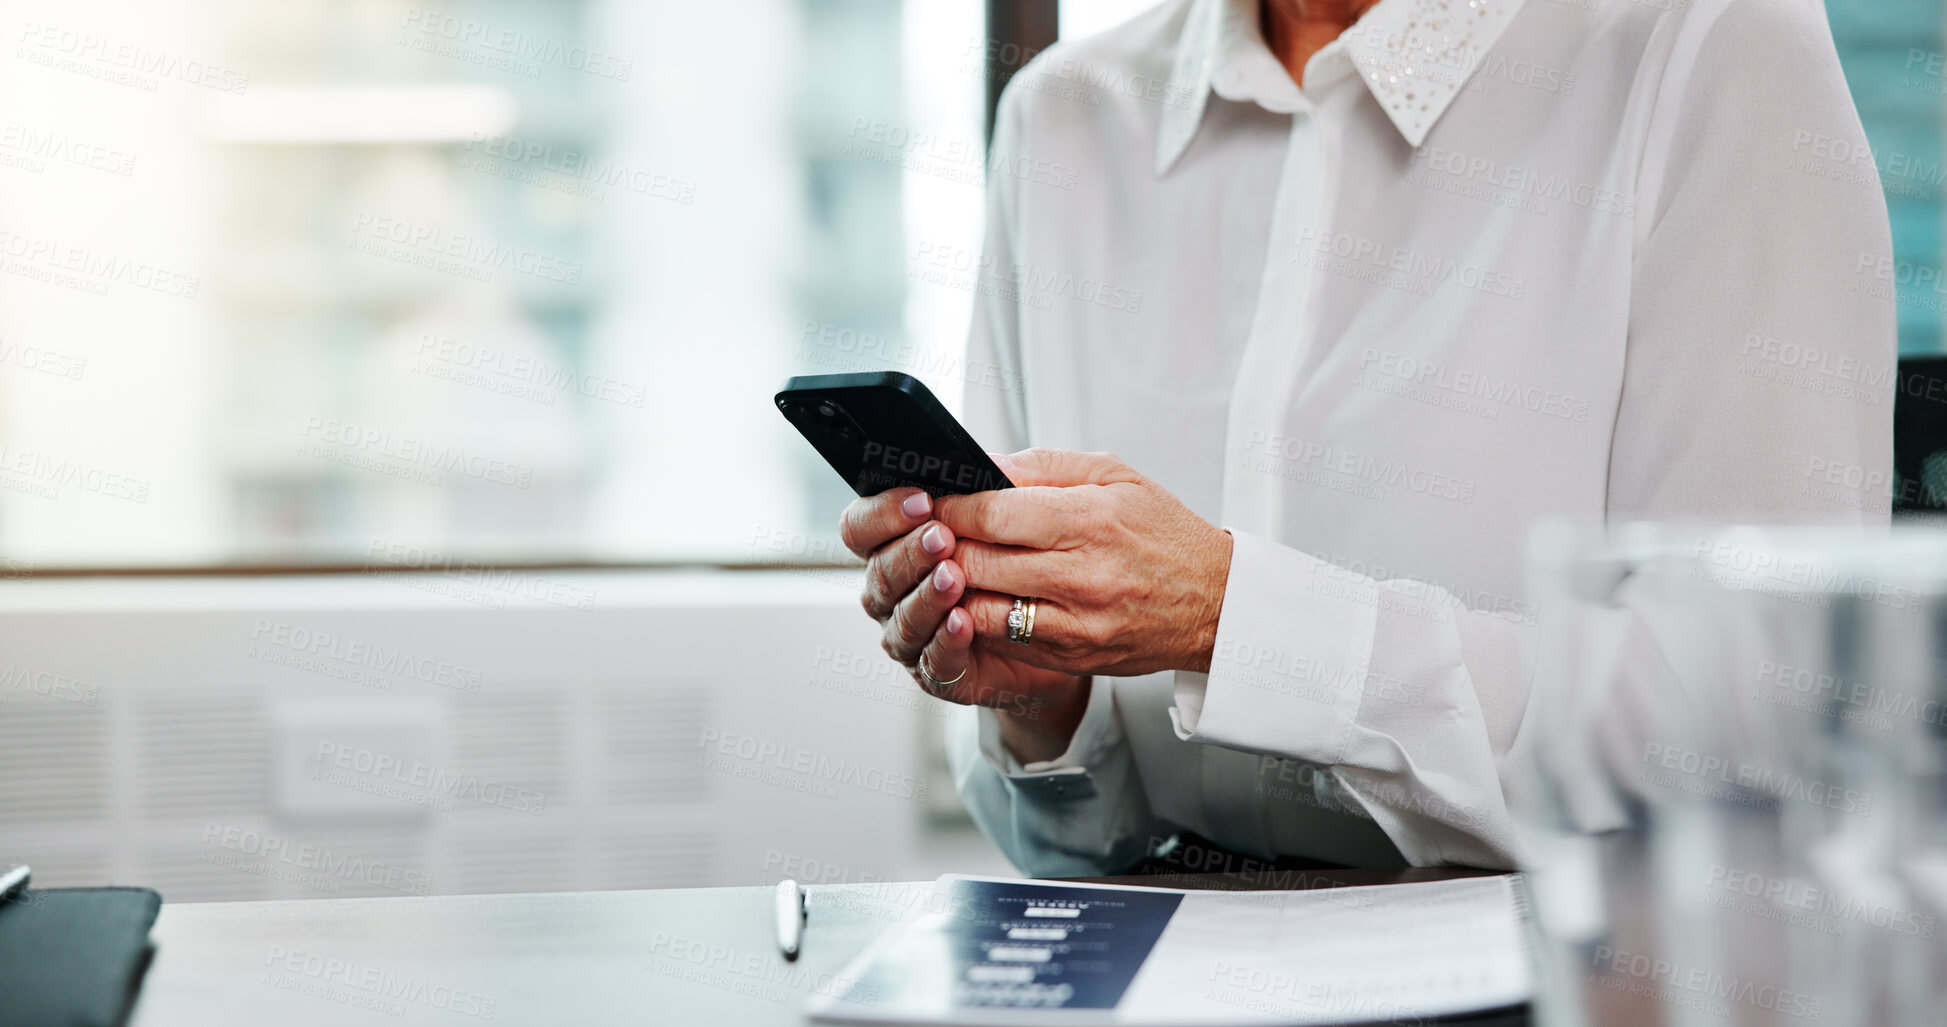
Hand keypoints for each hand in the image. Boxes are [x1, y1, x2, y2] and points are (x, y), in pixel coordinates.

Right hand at [840, 486, 1090, 762]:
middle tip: (941, 536)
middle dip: (910, 551)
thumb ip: (994, 491)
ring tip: (954, 577)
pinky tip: (964, 621)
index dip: (882, 513)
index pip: (863, 526)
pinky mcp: (940, 672)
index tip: (921, 500)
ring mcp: (912, 633)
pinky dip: (946, 641)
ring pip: (901, 617)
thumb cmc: (1027, 563)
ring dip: (926, 595)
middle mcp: (895, 590)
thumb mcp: (1016, 514)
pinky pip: (933, 660)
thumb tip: (985, 467)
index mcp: (897, 543)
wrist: (1063, 629)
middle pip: (879, 571)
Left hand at [932, 449, 1233, 678]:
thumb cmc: (1165, 535)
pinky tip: (983, 597)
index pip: (992, 514)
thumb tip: (986, 466)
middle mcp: (1081, 575)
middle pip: (976, 561)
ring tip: (955, 567)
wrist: (1214, 602)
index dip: (952, 507)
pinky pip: (1003, 638)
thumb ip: (1043, 467)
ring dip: (957, 586)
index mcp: (1089, 520)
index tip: (937, 503)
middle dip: (945, 545)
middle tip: (934, 535)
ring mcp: (1075, 622)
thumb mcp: (1113, 476)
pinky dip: (981, 617)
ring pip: (980, 607)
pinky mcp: (1071, 655)